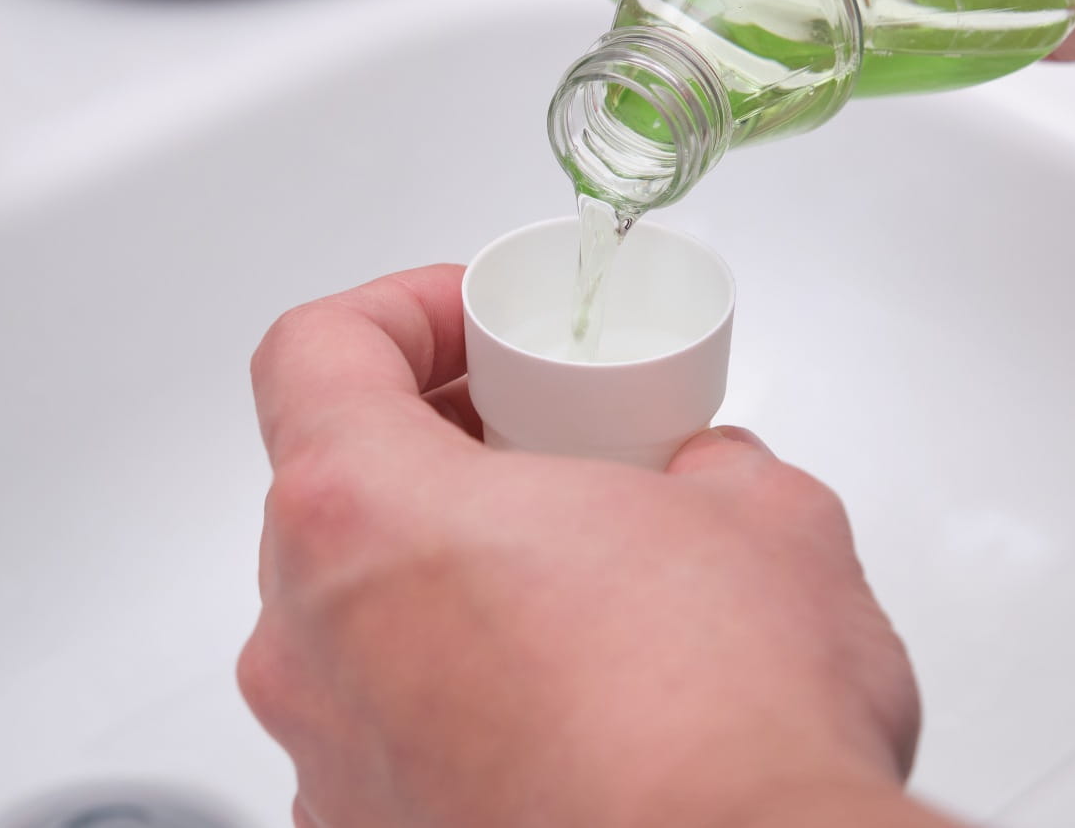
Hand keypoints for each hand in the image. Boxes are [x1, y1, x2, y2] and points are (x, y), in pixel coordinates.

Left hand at [238, 266, 932, 827]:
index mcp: (364, 515)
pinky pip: (392, 737)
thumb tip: (707, 481)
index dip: (401, 312)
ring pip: (360, 626)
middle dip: (443, 453)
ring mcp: (331, 761)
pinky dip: (460, 699)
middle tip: (551, 446)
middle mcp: (310, 644)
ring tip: (582, 586)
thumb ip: (706, 465)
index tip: (477, 322)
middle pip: (332, 494)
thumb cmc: (725, 727)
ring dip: (452, 583)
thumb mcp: (764, 516)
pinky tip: (577, 705)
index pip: (313, 354)